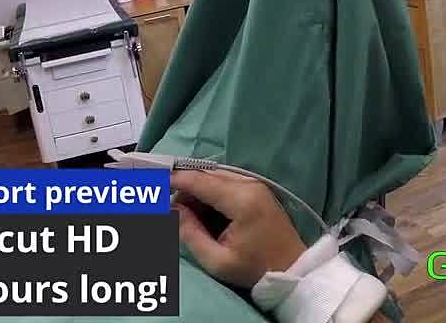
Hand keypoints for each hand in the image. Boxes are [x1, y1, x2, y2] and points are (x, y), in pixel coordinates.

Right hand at [171, 169, 306, 288]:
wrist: (293, 269)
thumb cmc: (256, 269)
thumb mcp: (218, 261)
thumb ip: (191, 234)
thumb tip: (172, 210)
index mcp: (241, 200)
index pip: (199, 181)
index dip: (173, 180)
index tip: (152, 183)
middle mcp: (248, 184)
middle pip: (205, 176)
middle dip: (183, 189)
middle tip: (169, 210)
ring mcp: (254, 184)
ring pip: (213, 177)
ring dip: (196, 192)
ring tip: (187, 217)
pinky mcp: (256, 189)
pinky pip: (224, 183)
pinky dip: (209, 193)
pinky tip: (203, 213)